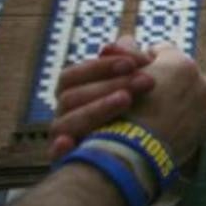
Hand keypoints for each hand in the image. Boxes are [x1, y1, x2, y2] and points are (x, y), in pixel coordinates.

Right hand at [50, 36, 154, 159]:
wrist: (146, 161)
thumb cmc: (143, 117)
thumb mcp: (140, 86)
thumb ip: (131, 62)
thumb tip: (126, 40)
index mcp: (75, 96)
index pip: (74, 76)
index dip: (100, 66)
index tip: (133, 63)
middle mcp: (66, 117)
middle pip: (71, 96)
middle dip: (110, 85)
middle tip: (147, 81)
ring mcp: (67, 140)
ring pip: (66, 122)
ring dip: (96, 108)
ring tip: (127, 100)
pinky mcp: (71, 165)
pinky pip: (57, 157)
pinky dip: (60, 149)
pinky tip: (69, 143)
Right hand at [125, 43, 205, 168]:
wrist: (136, 152)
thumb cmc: (121, 111)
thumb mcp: (121, 77)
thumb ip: (127, 54)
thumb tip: (128, 38)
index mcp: (179, 62)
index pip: (162, 50)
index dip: (145, 60)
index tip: (134, 72)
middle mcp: (201, 78)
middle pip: (180, 70)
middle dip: (166, 77)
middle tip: (148, 93)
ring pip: (193, 89)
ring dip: (181, 94)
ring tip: (160, 108)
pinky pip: (202, 109)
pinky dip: (191, 112)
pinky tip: (173, 121)